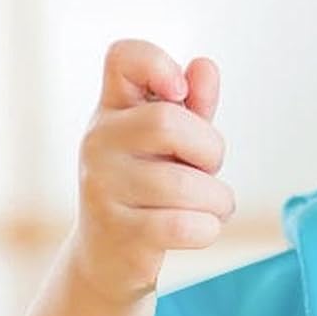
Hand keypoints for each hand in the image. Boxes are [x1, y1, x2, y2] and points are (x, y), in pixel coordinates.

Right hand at [71, 38, 234, 303]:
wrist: (109, 258)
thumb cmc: (150, 188)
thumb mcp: (173, 143)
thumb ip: (194, 105)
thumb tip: (205, 67)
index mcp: (114, 108)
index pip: (122, 57)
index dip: (157, 64)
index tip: (179, 92)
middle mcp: (98, 140)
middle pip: (168, 122)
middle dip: (210, 149)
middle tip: (206, 169)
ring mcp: (102, 187)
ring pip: (187, 184)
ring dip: (218, 199)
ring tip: (208, 207)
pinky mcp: (119, 233)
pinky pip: (187, 225)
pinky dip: (209, 228)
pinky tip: (199, 229)